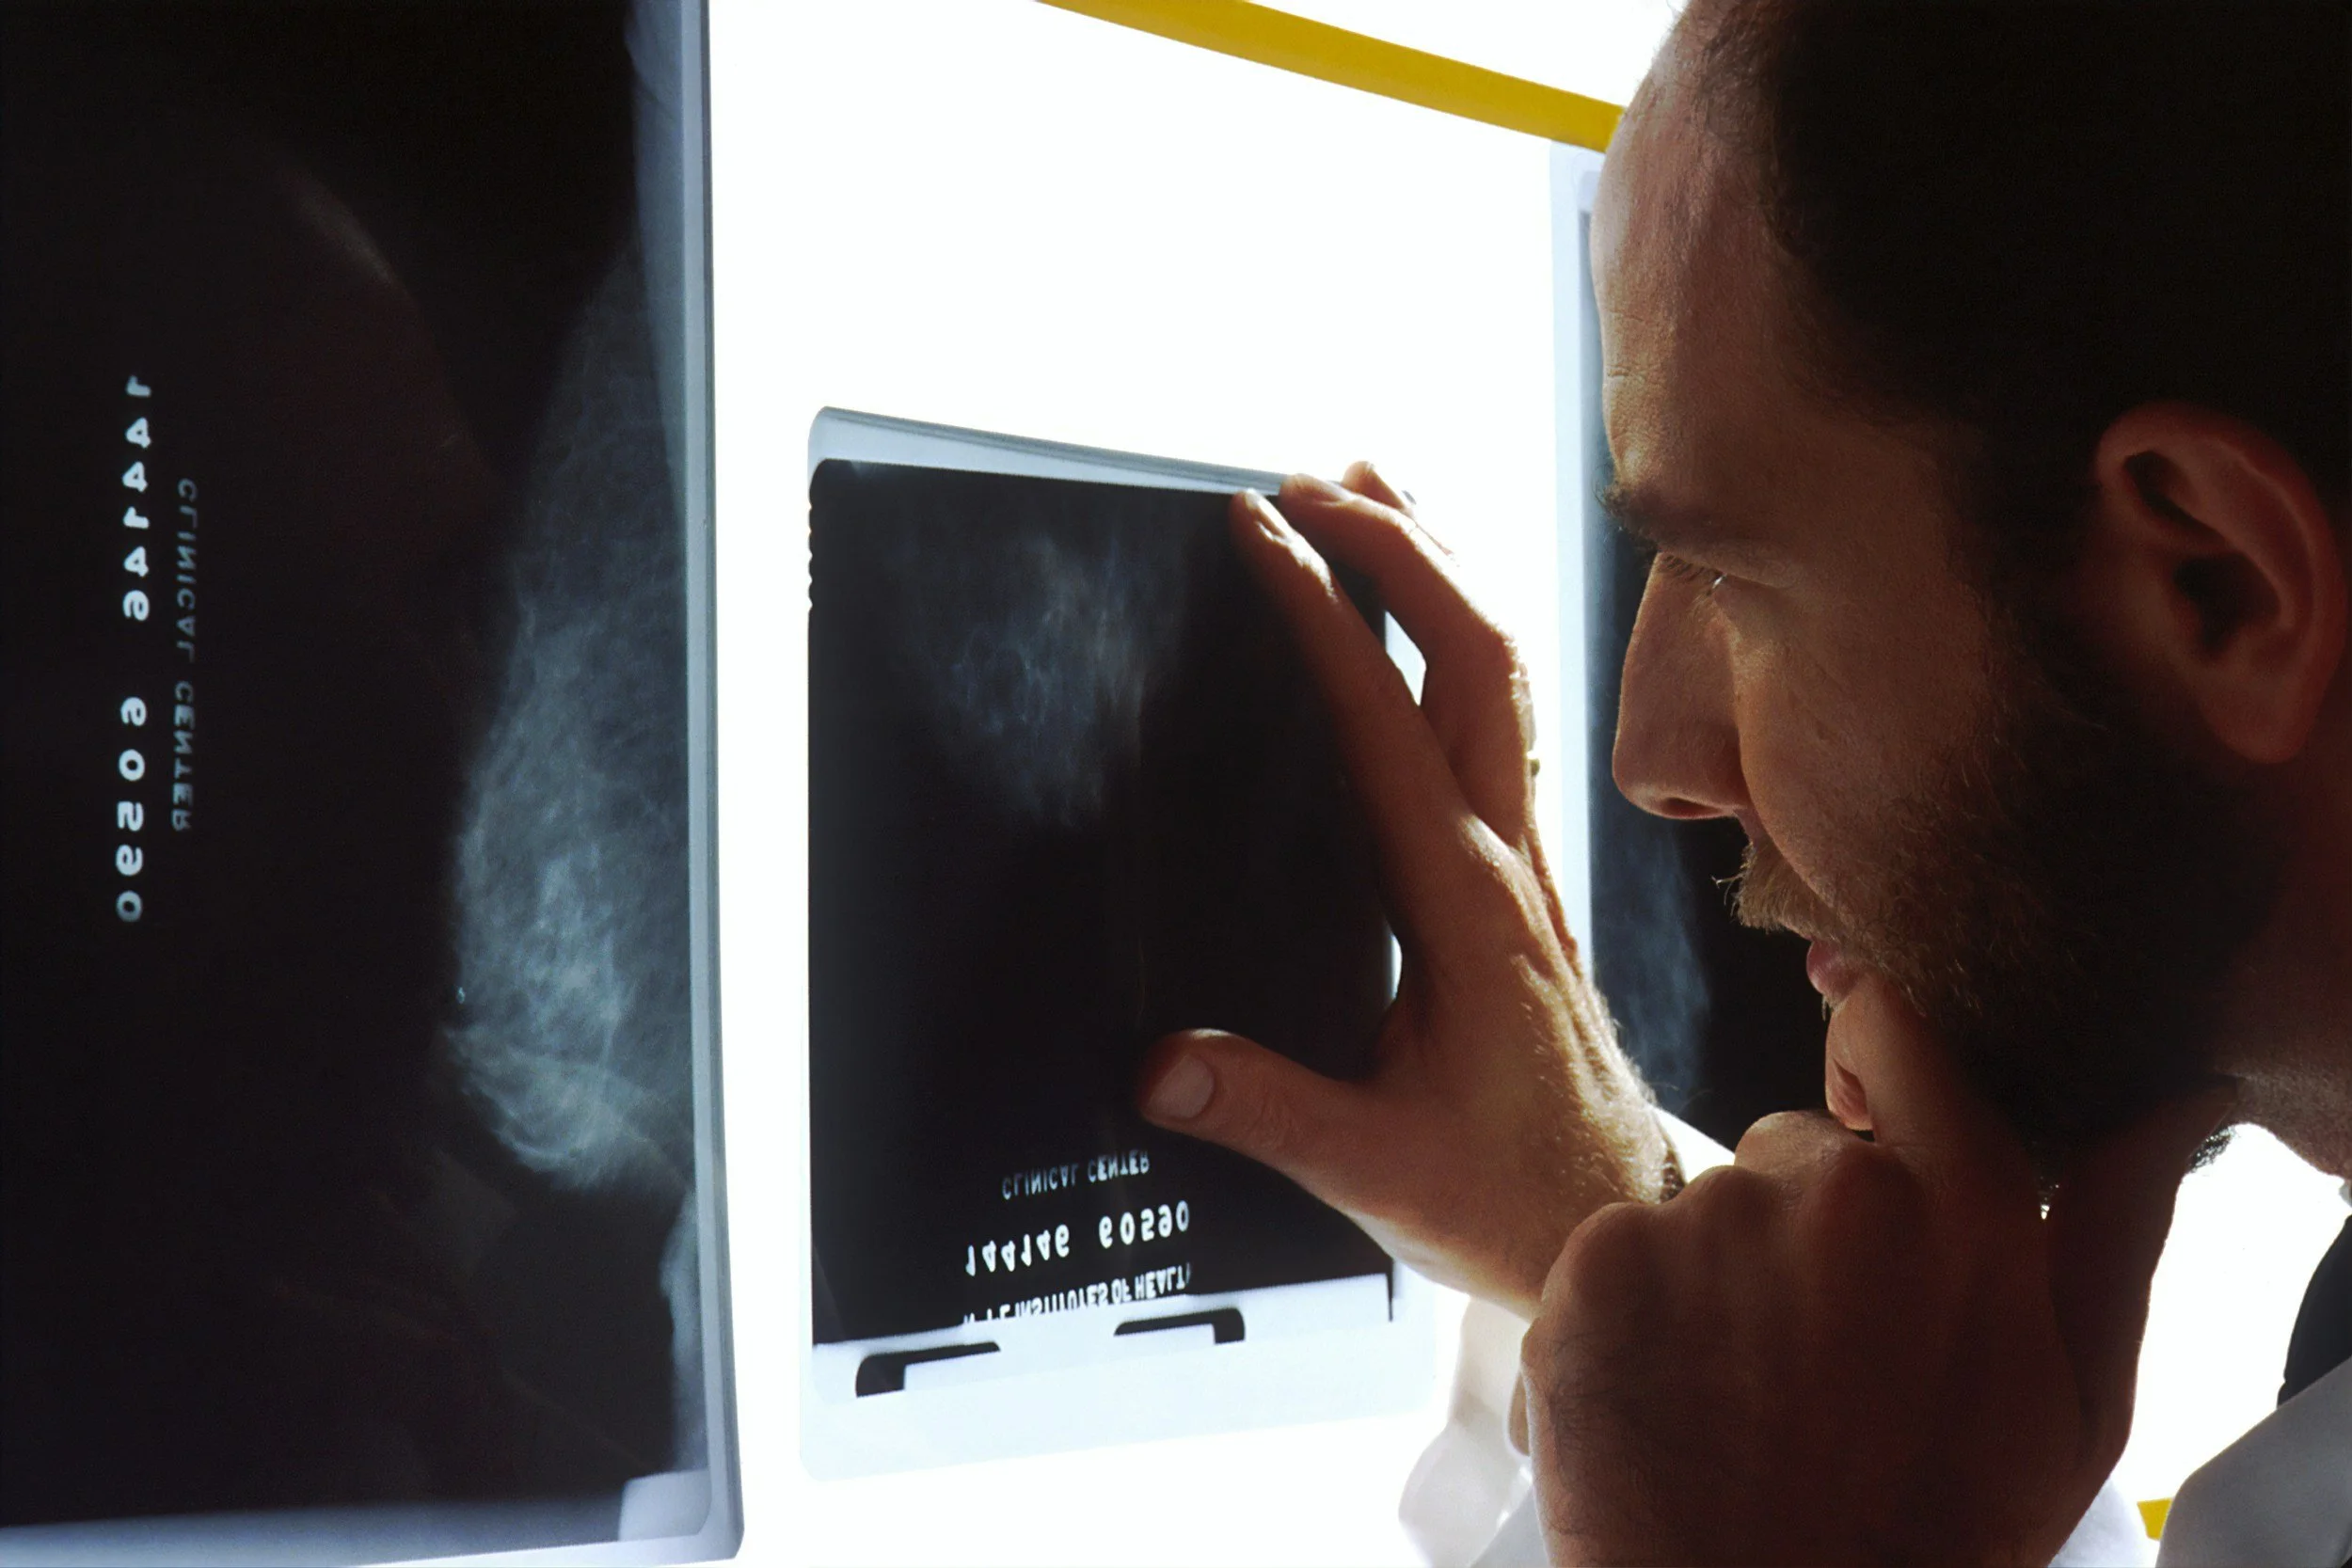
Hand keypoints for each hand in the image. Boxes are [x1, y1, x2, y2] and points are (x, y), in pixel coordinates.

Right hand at [1135, 465, 1667, 1317]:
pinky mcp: (1524, 875)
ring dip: (1442, 569)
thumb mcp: (1378, 1170)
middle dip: (1399, 546)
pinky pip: (1501, 720)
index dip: (1322, 613)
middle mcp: (1507, 857)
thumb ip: (1266, 1111)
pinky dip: (1457, 637)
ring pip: (1503, 672)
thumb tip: (1153, 1064)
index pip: (1386, 719)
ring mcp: (1526, 858)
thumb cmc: (1509, 1192)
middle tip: (1307, 481)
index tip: (1259, 532)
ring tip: (1375, 487)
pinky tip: (1422, 623)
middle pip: (1476, 653)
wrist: (1616, 1216)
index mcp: (1464, 903)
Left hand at [1519, 974, 2232, 1564]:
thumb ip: (2113, 1234)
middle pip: (1794, 1149)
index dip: (1873, 1056)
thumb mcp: (2073, 1407)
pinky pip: (1616, 1253)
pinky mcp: (1598, 1263)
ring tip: (1744, 1400)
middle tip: (1817, 1358)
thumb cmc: (1934, 1534)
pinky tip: (1670, 1404)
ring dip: (1716, 1281)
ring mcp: (1704, 1221)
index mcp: (1964, 1206)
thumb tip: (2167, 1099)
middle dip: (1804, 1227)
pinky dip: (1628, 1316)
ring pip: (1705, 1211)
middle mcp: (1833, 1189)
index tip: (1862, 1112)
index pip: (1901, 1030)